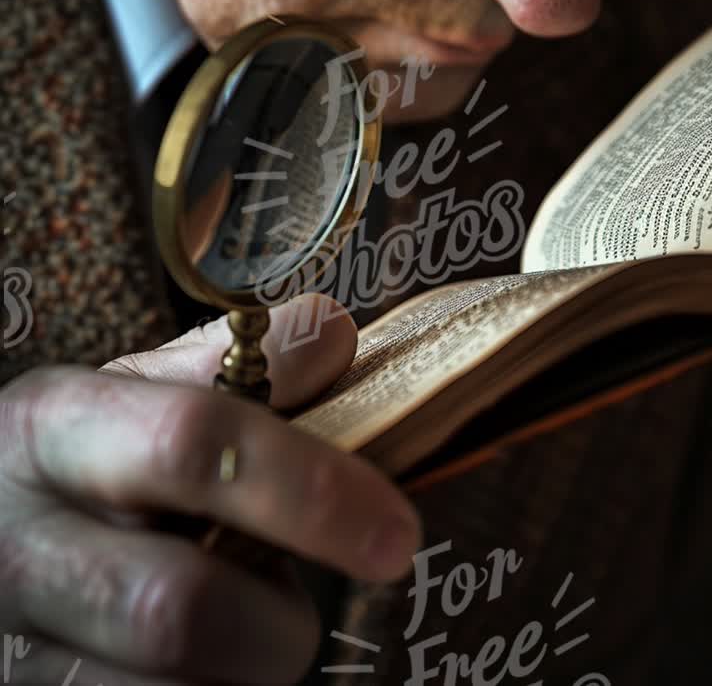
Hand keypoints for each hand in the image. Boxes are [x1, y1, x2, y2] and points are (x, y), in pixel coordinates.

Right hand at [0, 294, 421, 684]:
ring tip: (236, 631)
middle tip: (302, 613)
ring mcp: (11, 648)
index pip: (191, 444)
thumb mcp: (135, 398)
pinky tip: (203, 668)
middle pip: (175, 610)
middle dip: (277, 626)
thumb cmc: (79, 465)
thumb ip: (235, 367)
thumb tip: (337, 338)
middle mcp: (16, 542)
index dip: (309, 488)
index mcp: (53, 427)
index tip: (395, 531)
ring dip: (238, 675)